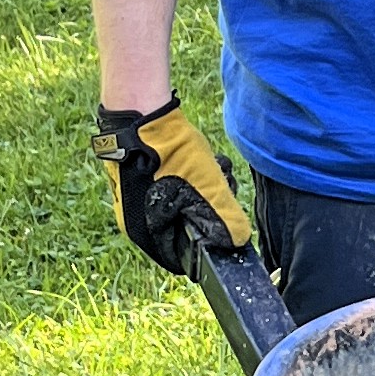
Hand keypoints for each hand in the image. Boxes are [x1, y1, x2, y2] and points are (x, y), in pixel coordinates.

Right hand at [92, 97, 253, 272]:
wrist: (139, 116)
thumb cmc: (168, 153)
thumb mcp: (206, 187)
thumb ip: (223, 216)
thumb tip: (238, 240)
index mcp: (146, 234)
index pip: (180, 258)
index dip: (207, 247)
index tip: (227, 230)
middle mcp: (137, 221)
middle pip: (183, 230)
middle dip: (208, 211)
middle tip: (224, 188)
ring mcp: (136, 200)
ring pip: (181, 206)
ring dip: (203, 190)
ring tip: (215, 169)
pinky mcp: (140, 180)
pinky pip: (172, 188)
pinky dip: (191, 177)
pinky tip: (202, 160)